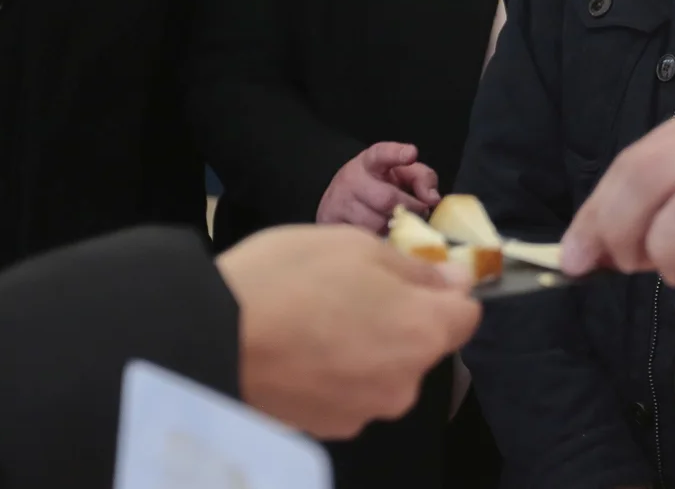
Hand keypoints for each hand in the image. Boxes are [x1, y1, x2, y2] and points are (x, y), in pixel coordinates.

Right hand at [217, 225, 480, 438]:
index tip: (410, 275)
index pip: (466, 313)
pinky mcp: (328, 429)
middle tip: (349, 292)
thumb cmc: (286, 278)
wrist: (209, 336)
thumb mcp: (356, 245)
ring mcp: (366, 411)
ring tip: (316, 322)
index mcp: (423, 331)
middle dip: (399, 320)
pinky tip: (299, 351)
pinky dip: (335, 375)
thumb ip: (414, 267)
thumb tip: (453, 279)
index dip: (444, 290)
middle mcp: (406, 382)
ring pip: (384, 372)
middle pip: (422, 345)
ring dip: (367, 349)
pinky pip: (349, 394)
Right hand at [317, 142, 440, 232]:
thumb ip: (422, 178)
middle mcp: (351, 179)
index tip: (411, 154)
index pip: (382, 154)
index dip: (397, 154)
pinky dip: (380, 240)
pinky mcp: (332, 223)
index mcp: (370, 162)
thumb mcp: (401, 174)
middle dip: (410, 208)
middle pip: (387, 199)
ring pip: (377, 224)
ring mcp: (339, 202)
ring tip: (399, 223)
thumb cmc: (378, 185)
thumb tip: (432, 198)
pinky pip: (364, 239)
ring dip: (395, 228)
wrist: (339, 200)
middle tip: (420, 211)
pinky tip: (383, 235)